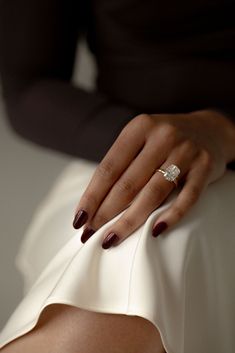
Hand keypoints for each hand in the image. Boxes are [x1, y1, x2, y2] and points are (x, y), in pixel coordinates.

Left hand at [72, 109, 234, 248]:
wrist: (210, 130)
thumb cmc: (165, 141)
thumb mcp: (142, 139)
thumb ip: (122, 164)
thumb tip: (94, 203)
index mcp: (139, 127)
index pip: (108, 168)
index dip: (92, 196)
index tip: (79, 219)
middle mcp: (162, 136)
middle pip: (127, 183)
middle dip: (105, 213)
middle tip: (89, 235)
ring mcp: (186, 151)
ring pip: (153, 193)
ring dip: (129, 220)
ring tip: (111, 239)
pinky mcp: (205, 167)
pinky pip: (187, 197)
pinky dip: (171, 216)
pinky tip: (155, 231)